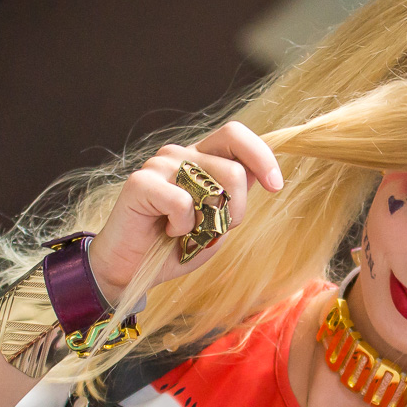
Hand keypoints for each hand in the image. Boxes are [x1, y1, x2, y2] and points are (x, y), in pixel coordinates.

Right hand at [88, 122, 282, 302]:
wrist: (130, 271)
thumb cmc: (174, 247)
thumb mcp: (216, 223)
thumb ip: (234, 197)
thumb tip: (259, 173)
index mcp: (199, 158)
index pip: (235, 135)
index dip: (261, 156)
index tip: (276, 186)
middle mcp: (179, 155)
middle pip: (234, 169)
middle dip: (237, 209)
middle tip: (217, 229)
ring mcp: (158, 165)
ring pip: (214, 185)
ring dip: (211, 220)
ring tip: (189, 232)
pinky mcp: (140, 183)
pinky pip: (183, 203)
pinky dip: (183, 226)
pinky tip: (168, 232)